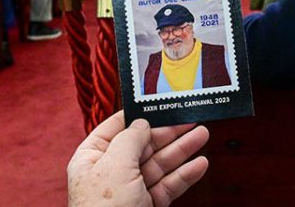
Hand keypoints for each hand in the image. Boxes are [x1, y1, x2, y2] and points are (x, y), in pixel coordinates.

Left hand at [67, 111, 209, 206]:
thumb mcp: (115, 165)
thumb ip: (131, 139)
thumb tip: (142, 123)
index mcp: (92, 158)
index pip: (116, 128)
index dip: (138, 114)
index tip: (160, 103)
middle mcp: (110, 172)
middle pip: (143, 145)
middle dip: (168, 132)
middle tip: (190, 119)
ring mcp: (130, 191)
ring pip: (160, 164)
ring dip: (182, 150)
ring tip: (202, 135)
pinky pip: (168, 186)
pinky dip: (184, 175)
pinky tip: (199, 164)